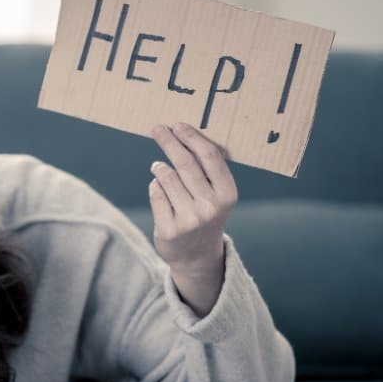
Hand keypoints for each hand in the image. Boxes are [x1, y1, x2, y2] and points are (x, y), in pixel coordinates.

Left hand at [148, 122, 238, 316]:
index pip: (209, 157)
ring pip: (166, 177)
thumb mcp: (216, 194)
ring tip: (158, 167)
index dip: (192, 138)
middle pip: (185, 163)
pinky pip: (155, 193)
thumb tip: (182, 133)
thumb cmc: (205, 214)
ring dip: (159, 167)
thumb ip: (206, 169)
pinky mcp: (168, 229)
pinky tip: (159, 188)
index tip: (178, 125)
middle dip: (169, 142)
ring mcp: (189, 219)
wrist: (196, 256)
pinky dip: (155, 186)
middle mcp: (210, 207)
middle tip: (157, 129)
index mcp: (227, 194)